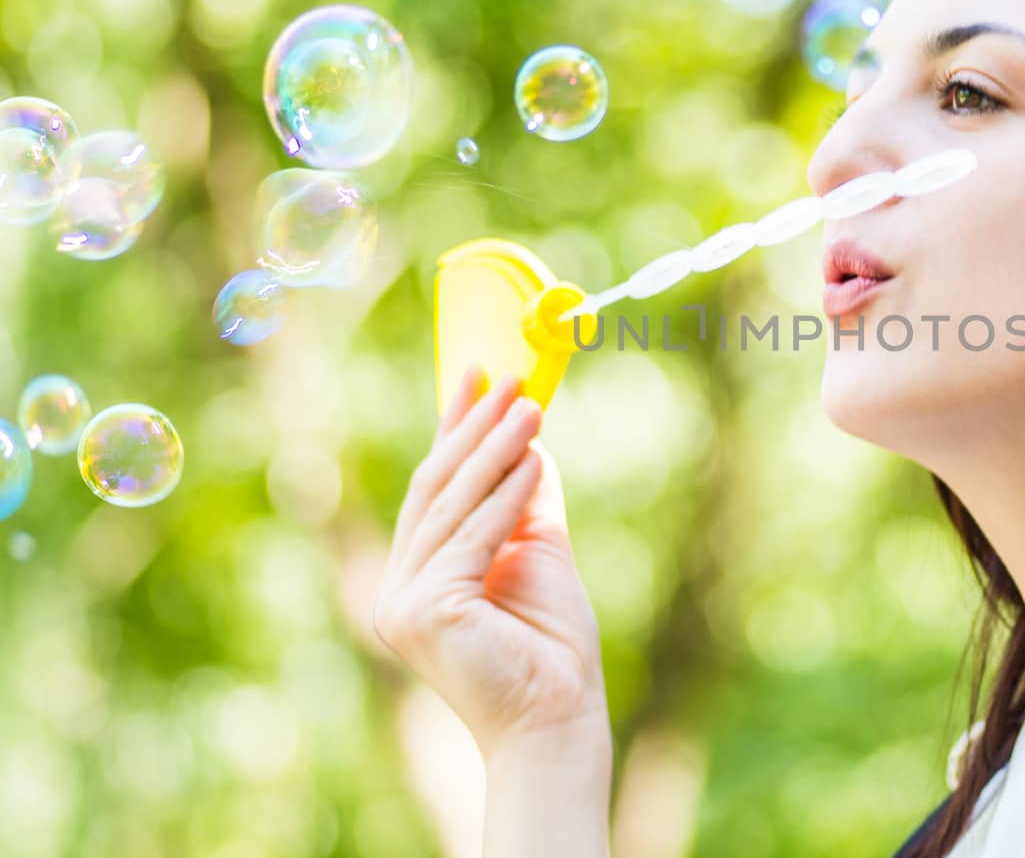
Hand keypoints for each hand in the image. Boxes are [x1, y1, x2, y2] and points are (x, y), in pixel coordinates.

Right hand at [374, 369, 609, 755]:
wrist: (559, 717)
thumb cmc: (551, 647)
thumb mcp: (536, 554)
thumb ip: (523, 501)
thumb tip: (527, 440)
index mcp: (414, 580)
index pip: (433, 489)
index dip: (452, 428)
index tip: (476, 376)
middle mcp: (395, 592)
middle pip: (435, 490)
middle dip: (473, 428)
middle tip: (508, 377)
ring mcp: (403, 605)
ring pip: (453, 507)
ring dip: (494, 450)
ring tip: (531, 407)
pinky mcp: (426, 613)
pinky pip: (474, 538)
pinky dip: (506, 496)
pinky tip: (535, 459)